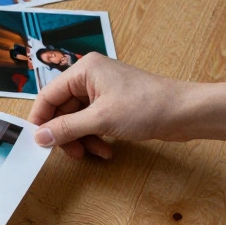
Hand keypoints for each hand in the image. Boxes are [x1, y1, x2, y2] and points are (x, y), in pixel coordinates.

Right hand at [28, 53, 183, 158]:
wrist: (186, 112)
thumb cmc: (148, 106)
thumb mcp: (101, 120)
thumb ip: (66, 128)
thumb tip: (40, 136)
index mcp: (84, 71)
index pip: (49, 95)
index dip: (41, 119)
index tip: (38, 140)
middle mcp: (90, 77)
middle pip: (63, 109)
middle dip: (67, 134)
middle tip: (72, 153)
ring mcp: (103, 91)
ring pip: (77, 119)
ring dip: (83, 139)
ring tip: (95, 153)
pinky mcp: (114, 104)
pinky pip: (93, 122)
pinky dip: (95, 137)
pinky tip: (106, 150)